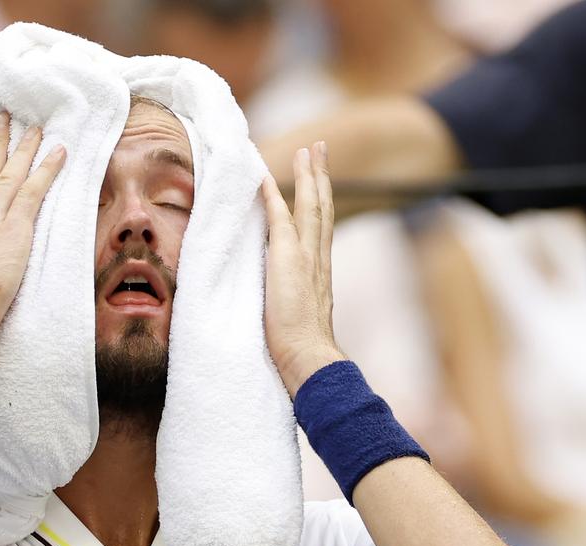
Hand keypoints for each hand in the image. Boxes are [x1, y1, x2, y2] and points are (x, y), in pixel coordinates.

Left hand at [262, 142, 345, 397]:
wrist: (309, 357)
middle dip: (320, 176)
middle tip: (318, 149)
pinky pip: (279, 219)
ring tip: (306, 151)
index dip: (320, 200)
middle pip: (322, 207)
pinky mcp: (287, 260)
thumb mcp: (300, 318)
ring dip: (307, 175)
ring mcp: (305, 257)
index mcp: (321, 272)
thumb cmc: (302, 350)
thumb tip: (286, 304)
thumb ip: (296, 303)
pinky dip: (272, 197)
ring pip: (310, 205)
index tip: (318, 178)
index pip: (321, 227)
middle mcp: (318, 259)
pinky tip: (263, 178)